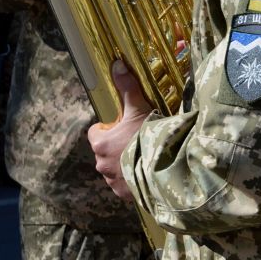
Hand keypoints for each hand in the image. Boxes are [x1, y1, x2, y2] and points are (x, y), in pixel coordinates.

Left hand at [88, 60, 154, 200]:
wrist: (165, 166)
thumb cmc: (149, 135)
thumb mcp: (139, 108)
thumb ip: (127, 88)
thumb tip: (117, 64)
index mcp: (101, 143)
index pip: (95, 133)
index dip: (109, 128)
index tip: (123, 126)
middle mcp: (102, 164)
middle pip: (105, 151)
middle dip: (118, 146)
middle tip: (138, 140)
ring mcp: (113, 181)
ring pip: (114, 169)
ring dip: (125, 164)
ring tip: (144, 157)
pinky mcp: (125, 194)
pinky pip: (125, 185)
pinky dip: (133, 180)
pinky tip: (147, 172)